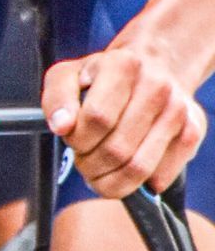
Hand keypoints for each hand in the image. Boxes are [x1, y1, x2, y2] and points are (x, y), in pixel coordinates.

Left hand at [44, 28, 206, 199]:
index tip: (73, 138)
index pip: (97, 119)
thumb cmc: (103, 77)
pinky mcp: (192, 133)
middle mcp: (157, 87)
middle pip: (116, 150)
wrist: (154, 68)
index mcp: (124, 66)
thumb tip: (61, 125)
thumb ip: (57, 98)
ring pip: (138, 169)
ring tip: (101, 168)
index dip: (78, 139)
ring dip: (111, 181)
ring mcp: (178, 111)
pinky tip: (125, 167)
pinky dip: (136, 184)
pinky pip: (159, 178)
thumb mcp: (68, 76)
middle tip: (84, 158)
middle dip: (90, 164)